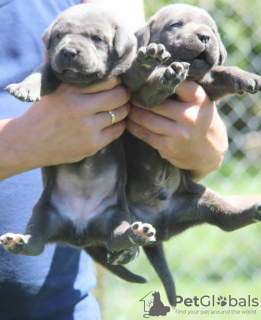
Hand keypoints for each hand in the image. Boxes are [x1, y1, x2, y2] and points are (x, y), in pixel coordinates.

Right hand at [0, 77, 129, 179]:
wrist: (29, 142)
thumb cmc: (44, 112)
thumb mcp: (55, 89)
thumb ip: (76, 80)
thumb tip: (105, 70)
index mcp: (70, 90)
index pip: (109, 80)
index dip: (116, 81)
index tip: (114, 84)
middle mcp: (80, 108)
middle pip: (120, 95)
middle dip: (124, 94)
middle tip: (121, 95)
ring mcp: (87, 128)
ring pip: (121, 113)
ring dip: (123, 109)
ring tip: (116, 108)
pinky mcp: (92, 145)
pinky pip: (117, 131)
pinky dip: (119, 125)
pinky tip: (112, 123)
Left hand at [126, 80, 227, 180]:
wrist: (211, 152)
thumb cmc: (200, 120)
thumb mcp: (200, 101)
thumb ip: (182, 90)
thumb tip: (153, 75)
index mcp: (198, 98)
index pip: (171, 82)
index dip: (153, 80)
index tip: (142, 79)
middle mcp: (189, 115)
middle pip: (153, 103)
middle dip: (137, 99)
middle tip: (127, 95)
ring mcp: (178, 133)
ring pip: (145, 118)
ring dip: (132, 112)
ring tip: (127, 107)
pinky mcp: (168, 148)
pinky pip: (144, 134)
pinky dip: (133, 126)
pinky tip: (129, 121)